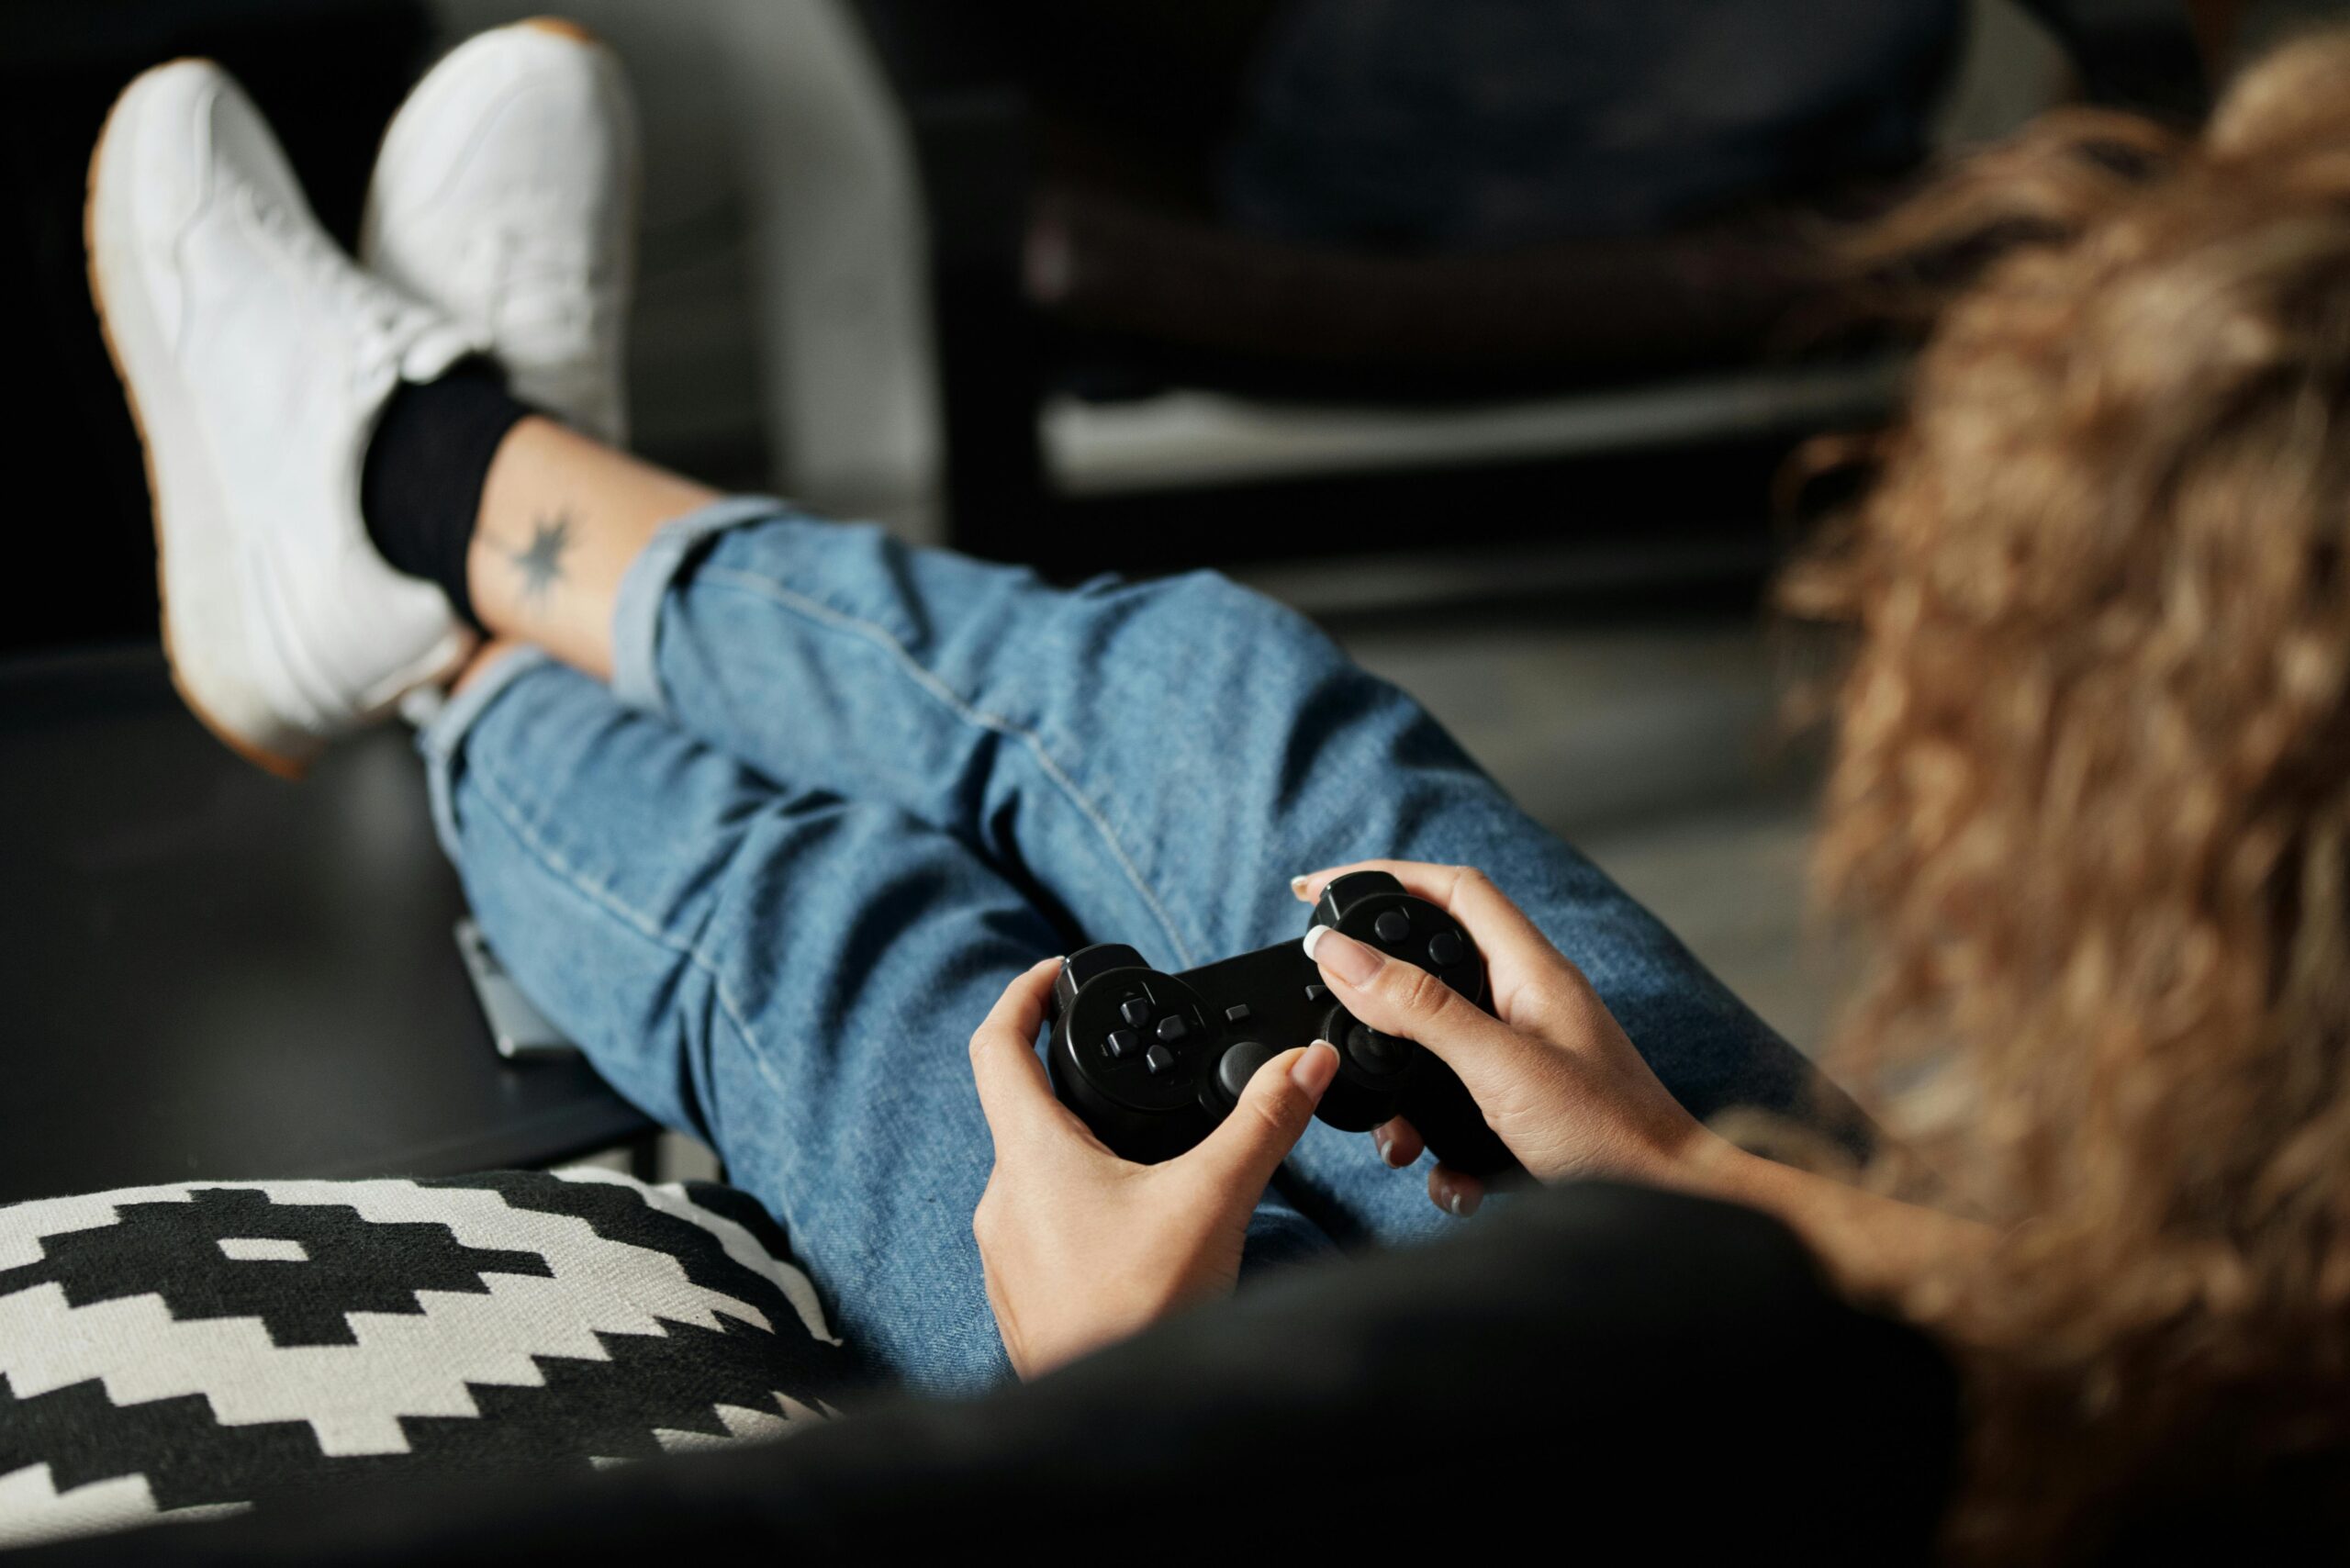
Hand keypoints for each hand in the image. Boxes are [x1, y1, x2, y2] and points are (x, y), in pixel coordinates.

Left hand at [969, 958, 1340, 1378]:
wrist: (1113, 1431)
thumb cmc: (1143, 1317)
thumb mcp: (1215, 1201)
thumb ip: (1263, 1122)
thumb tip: (1309, 1060)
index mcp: (1030, 1156)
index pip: (996, 1044)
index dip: (1025, 993)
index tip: (1059, 970)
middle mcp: (1003, 1199)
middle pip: (1024, 1109)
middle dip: (1078, 1080)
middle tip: (1131, 1061)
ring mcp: (1005, 1254)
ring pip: (1039, 1174)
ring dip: (1086, 1150)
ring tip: (1148, 1148)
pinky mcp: (1023, 1298)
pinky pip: (1046, 1228)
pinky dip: (1087, 1206)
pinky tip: (1138, 1226)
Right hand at [1294, 862, 1711, 1218]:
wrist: (1676, 1210)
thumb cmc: (1612, 1133)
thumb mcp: (1498, 1066)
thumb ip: (1418, 1007)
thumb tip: (1341, 954)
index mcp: (1531, 970)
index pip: (1451, 889)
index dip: (1383, 876)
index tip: (1317, 890)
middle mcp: (1528, 1003)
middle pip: (1431, 966)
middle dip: (1373, 995)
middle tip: (1326, 1011)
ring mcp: (1528, 1056)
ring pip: (1435, 1050)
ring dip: (1403, 1095)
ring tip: (1395, 1141)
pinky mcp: (1526, 1109)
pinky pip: (1460, 1111)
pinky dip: (1442, 1149)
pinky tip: (1452, 1181)